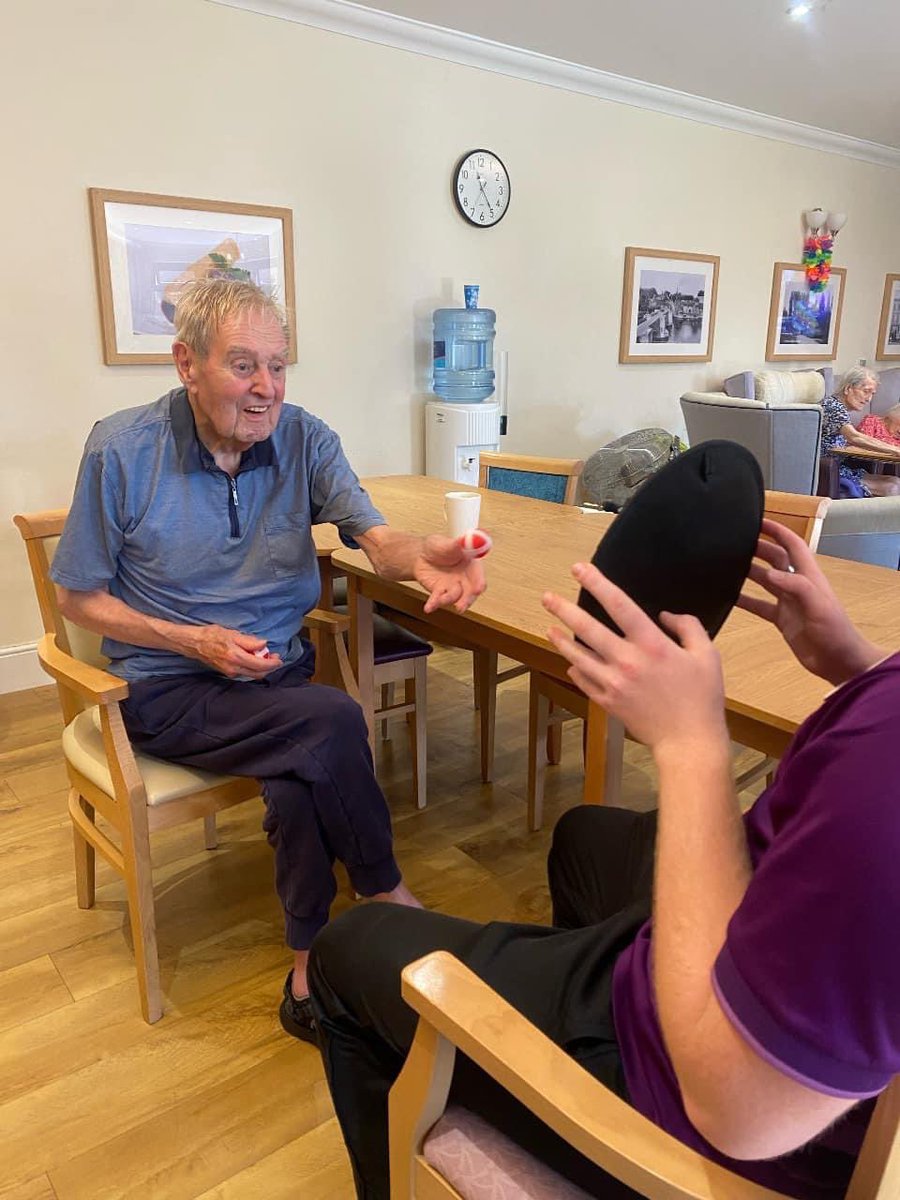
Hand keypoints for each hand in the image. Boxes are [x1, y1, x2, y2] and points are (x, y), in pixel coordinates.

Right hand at [188, 625, 282, 678]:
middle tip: (274, 657)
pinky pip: (245, 673)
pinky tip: (253, 658)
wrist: (194, 643)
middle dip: (269, 667)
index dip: (272, 663)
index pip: (260, 665)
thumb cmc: (211, 635)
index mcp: (236, 657)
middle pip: (258, 674)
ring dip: (261, 667)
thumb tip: (264, 644)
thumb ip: (249, 641)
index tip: (279, 658)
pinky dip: (252, 667)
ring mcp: (230, 672)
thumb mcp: (232, 634)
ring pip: (252, 674)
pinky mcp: (227, 673)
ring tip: (263, 655)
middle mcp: (234, 668)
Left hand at [415, 534, 486, 613]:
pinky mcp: (439, 593)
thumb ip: (460, 543)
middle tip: (461, 606)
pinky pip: (437, 600)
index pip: (479, 575)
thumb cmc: (437, 547)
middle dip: (467, 600)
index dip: (479, 583)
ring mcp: (452, 587)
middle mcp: (464, 578)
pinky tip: (429, 607)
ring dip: (448, 600)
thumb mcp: (447, 542)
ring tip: (440, 600)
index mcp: (470, 565)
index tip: (478, 589)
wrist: (419, 555)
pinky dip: (433, 604)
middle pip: (470, 592)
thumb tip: (473, 538)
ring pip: (454, 598)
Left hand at [542, 563, 726, 757]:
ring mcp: (613, 683)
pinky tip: (569, 660)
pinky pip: (584, 681)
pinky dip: (575, 668)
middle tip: (547, 597)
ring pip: (578, 656)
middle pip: (587, 628)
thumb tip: (666, 615)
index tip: (580, 569)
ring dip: (561, 640)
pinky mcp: (608, 702)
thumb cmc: (702, 698)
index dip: (597, 583)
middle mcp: (627, 662)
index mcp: (652, 645)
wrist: (689, 741)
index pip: (618, 604)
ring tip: (549, 628)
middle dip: (563, 609)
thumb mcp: (706, 655)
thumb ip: (688, 627)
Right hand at [737, 519, 883, 685]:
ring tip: (728, 565)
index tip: (758, 521)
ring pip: (765, 580)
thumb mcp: (817, 604)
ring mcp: (788, 603)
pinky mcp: (781, 620)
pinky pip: (759, 605)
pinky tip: (728, 597)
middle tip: (736, 541)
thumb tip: (769, 573)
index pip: (793, 545)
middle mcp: (797, 585)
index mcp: (809, 576)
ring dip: (749, 572)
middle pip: (776, 559)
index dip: (778, 531)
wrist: (838, 660)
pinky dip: (745, 600)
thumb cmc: (834, 631)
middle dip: (759, 548)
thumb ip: (796, 586)